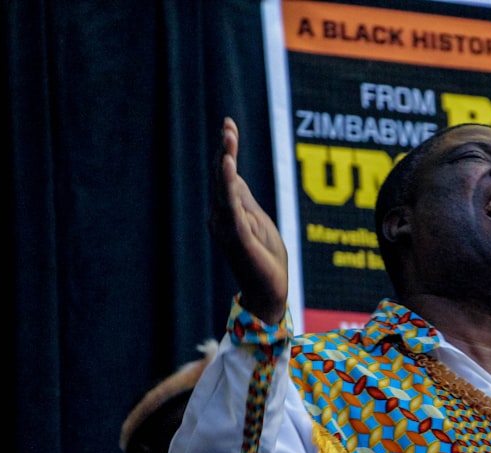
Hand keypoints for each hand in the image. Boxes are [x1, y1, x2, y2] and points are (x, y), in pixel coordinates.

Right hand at [210, 117, 288, 323]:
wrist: (269, 292)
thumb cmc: (265, 259)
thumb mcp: (257, 220)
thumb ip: (245, 199)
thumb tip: (234, 173)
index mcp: (226, 212)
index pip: (225, 175)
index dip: (227, 149)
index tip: (229, 124)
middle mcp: (220, 217)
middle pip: (221, 177)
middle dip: (225, 149)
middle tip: (228, 123)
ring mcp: (226, 226)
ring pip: (224, 187)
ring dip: (226, 160)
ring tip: (228, 136)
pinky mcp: (237, 235)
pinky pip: (231, 206)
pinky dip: (228, 184)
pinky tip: (229, 165)